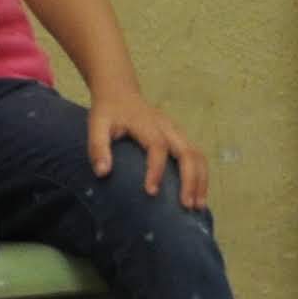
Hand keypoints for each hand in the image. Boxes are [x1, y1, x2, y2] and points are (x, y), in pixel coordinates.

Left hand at [84, 89, 209, 207]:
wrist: (120, 92)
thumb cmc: (109, 112)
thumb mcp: (96, 125)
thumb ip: (98, 147)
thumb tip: (102, 173)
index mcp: (147, 124)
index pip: (157, 146)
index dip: (156, 169)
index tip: (151, 192)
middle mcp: (167, 127)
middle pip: (187, 152)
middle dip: (190, 180)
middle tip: (186, 205)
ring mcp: (177, 132)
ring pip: (197, 155)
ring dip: (201, 180)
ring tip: (198, 206)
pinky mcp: (180, 137)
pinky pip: (196, 156)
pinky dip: (201, 176)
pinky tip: (198, 195)